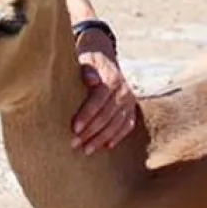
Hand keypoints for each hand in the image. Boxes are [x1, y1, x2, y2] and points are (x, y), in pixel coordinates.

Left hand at [70, 29, 135, 153]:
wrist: (103, 57)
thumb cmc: (88, 62)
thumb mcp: (86, 61)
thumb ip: (87, 70)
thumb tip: (91, 81)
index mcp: (112, 79)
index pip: (99, 100)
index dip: (87, 115)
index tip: (74, 128)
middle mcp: (124, 91)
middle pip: (107, 115)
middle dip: (91, 131)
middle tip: (75, 144)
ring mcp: (130, 101)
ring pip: (117, 124)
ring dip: (102, 138)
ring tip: (87, 150)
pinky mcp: (132, 109)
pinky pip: (127, 125)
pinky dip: (118, 137)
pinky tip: (106, 146)